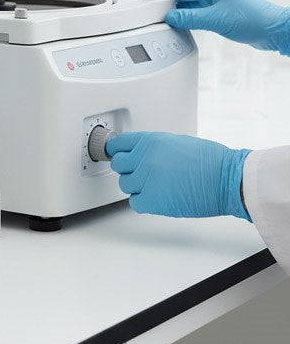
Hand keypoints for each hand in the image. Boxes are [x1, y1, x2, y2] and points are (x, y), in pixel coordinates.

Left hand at [106, 131, 250, 219]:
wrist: (227, 180)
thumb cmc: (210, 161)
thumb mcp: (175, 142)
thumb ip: (153, 147)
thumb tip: (139, 153)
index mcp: (149, 141)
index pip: (117, 144)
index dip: (117, 151)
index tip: (116, 155)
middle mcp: (144, 159)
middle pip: (118, 165)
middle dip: (127, 169)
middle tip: (139, 173)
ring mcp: (146, 180)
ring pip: (125, 185)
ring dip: (136, 186)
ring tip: (155, 186)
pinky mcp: (152, 201)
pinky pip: (135, 202)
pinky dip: (143, 202)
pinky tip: (156, 198)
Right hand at [139, 0, 289, 53]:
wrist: (274, 30)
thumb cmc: (253, 18)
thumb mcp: (216, 19)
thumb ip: (190, 18)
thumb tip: (170, 17)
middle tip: (146, 2)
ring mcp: (216, 3)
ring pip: (188, 3)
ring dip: (173, 7)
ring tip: (157, 12)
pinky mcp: (219, 15)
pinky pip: (195, 13)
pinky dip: (183, 16)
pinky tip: (176, 21)